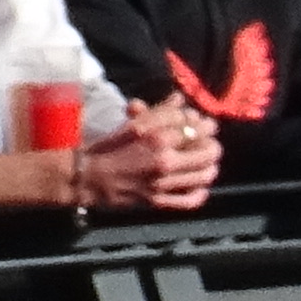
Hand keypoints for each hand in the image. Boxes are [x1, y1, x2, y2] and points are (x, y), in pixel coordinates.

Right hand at [73, 98, 221, 210]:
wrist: (88, 176)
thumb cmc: (108, 147)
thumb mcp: (133, 125)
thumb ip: (160, 112)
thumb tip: (179, 99)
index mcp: (157, 137)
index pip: (194, 126)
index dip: (202, 123)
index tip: (203, 124)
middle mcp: (164, 160)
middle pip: (208, 151)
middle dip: (212, 144)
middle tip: (211, 142)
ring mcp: (163, 183)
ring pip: (205, 175)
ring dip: (211, 167)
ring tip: (209, 163)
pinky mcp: (158, 201)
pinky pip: (190, 201)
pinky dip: (200, 193)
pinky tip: (200, 186)